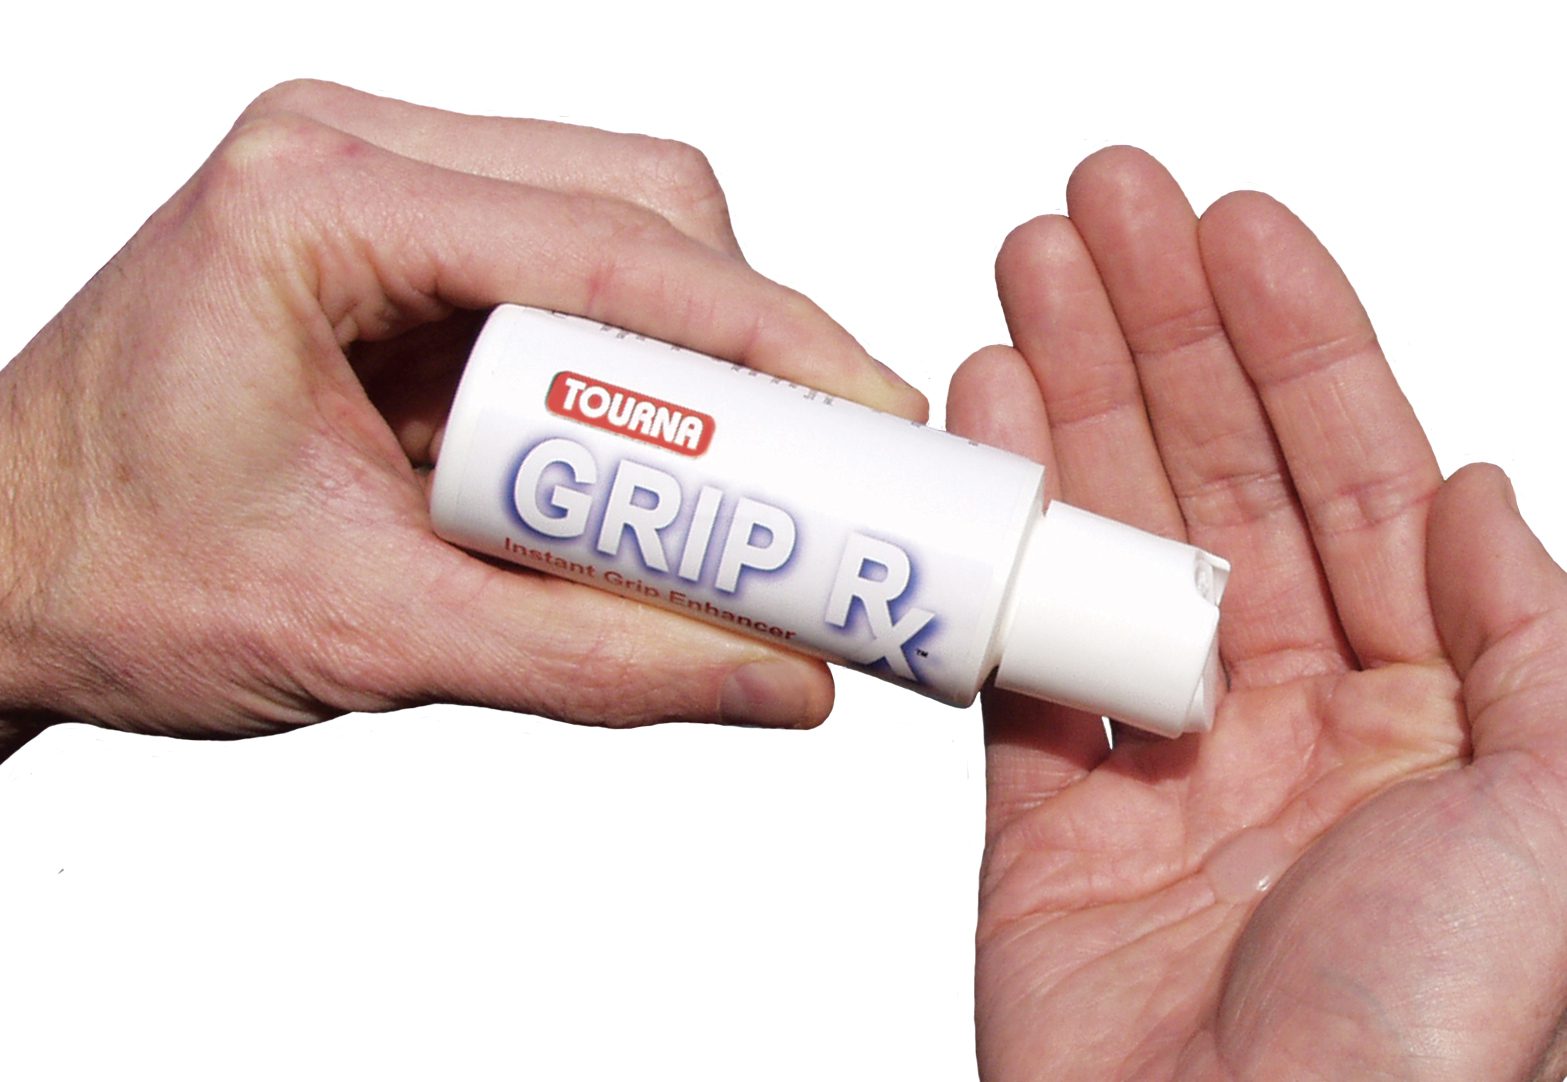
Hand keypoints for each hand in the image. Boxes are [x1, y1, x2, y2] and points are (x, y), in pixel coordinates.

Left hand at [0, 81, 926, 760]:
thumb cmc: (111, 576)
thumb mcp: (374, 634)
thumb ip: (594, 659)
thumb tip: (777, 678)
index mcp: (315, 206)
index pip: (610, 243)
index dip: (768, 336)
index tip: (870, 423)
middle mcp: (350, 159)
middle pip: (639, 205)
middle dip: (750, 342)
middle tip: (815, 469)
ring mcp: (374, 194)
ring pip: (618, 226)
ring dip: (697, 351)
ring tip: (738, 477)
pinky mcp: (397, 250)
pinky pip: (566, 271)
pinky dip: (636, 362)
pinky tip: (651, 453)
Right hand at [948, 148, 1566, 1079]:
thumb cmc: (1429, 1039)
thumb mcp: (1560, 810)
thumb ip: (1533, 635)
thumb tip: (1476, 490)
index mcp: (1436, 713)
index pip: (1360, 479)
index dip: (1296, 344)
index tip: (1230, 232)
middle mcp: (1299, 721)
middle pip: (1219, 481)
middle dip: (1160, 334)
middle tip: (1096, 213)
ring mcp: (1166, 763)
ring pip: (1109, 542)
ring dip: (1070, 401)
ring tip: (1027, 279)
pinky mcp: (1049, 821)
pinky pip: (1017, 651)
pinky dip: (995, 535)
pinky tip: (986, 428)